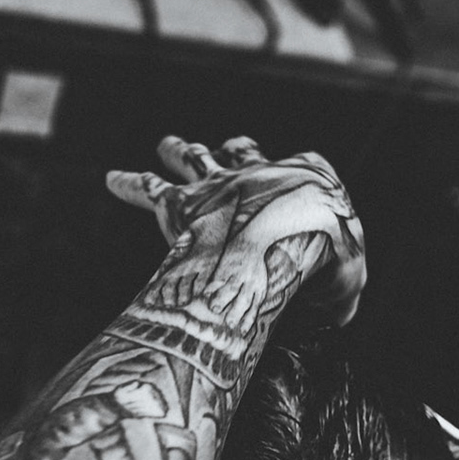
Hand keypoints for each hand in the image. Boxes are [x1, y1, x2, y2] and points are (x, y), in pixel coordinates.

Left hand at [106, 135, 367, 326]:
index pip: (304, 167)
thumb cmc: (330, 261)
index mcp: (308, 176)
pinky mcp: (182, 205)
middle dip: (231, 151)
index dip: (297, 176)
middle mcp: (259, 171)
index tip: (295, 190)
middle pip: (241, 153)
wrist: (287, 241)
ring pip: (194, 158)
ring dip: (178, 150)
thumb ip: (338, 293)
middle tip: (223, 148)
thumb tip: (337, 314)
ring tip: (165, 144)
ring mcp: (218, 184)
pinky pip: (149, 189)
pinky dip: (129, 183)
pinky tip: (111, 179)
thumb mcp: (348, 281)